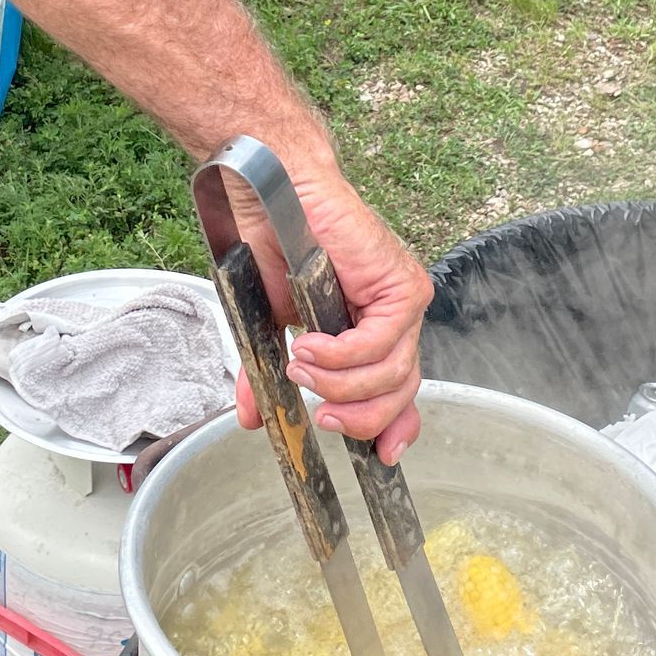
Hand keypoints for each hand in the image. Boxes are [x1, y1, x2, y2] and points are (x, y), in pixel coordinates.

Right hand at [230, 165, 431, 465]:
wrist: (277, 196)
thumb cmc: (277, 248)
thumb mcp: (271, 327)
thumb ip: (268, 373)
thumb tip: (252, 419)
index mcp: (373, 333)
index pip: (400, 393)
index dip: (395, 428)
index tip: (382, 458)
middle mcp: (396, 321)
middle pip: (401, 392)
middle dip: (362, 417)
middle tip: (324, 417)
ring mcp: (403, 303)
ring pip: (393, 372)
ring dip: (343, 382)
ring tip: (302, 368)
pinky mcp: (402, 285)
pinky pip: (381, 341)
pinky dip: (344, 354)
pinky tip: (312, 346)